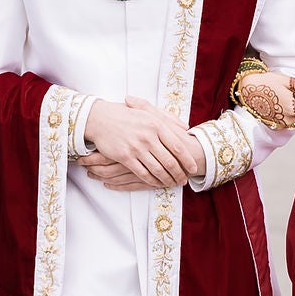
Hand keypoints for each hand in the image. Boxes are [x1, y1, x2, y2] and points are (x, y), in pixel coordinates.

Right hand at [81, 96, 199, 189]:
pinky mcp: (125, 157)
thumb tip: (186, 129)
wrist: (101, 118)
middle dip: (179, 173)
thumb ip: (168, 118)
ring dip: (167, 179)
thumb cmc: (126, 115)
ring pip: (157, 169)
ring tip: (173, 184)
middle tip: (184, 180)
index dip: (187, 160)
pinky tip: (157, 184)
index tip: (193, 168)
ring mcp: (136, 148)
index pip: (177, 146)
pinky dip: (152, 181)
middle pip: (169, 161)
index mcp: (156, 125)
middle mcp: (148, 137)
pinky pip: (142, 173)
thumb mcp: (148, 111)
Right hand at [235, 69, 294, 129]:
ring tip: (289, 101)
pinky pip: (288, 123)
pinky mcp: (274, 124)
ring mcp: (281, 123)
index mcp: (294, 108)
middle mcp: (289, 119)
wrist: (247, 89)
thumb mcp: (288, 81)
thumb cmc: (267, 82)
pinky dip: (289, 116)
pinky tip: (282, 106)